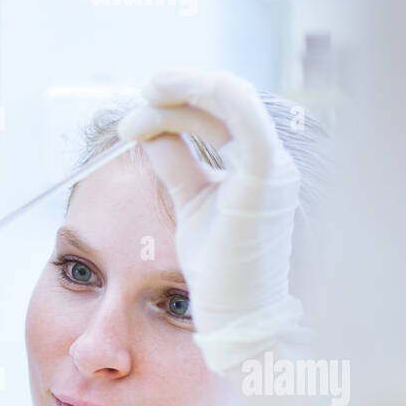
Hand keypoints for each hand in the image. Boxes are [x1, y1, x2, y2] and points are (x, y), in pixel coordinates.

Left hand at [117, 69, 307, 370]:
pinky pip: (242, 116)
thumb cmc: (219, 274)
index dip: (177, 105)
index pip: (218, 116)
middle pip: (223, 101)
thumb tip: (151, 131)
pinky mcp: (265, 177)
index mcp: (255, 168)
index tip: (133, 119)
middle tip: (138, 95)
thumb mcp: (190, 205)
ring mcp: (272, 167)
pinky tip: (161, 104)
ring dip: (184, 88)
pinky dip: (204, 96)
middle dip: (178, 89)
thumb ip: (177, 165)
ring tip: (144, 95)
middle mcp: (269, 161)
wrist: (238, 317)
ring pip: (229, 98)